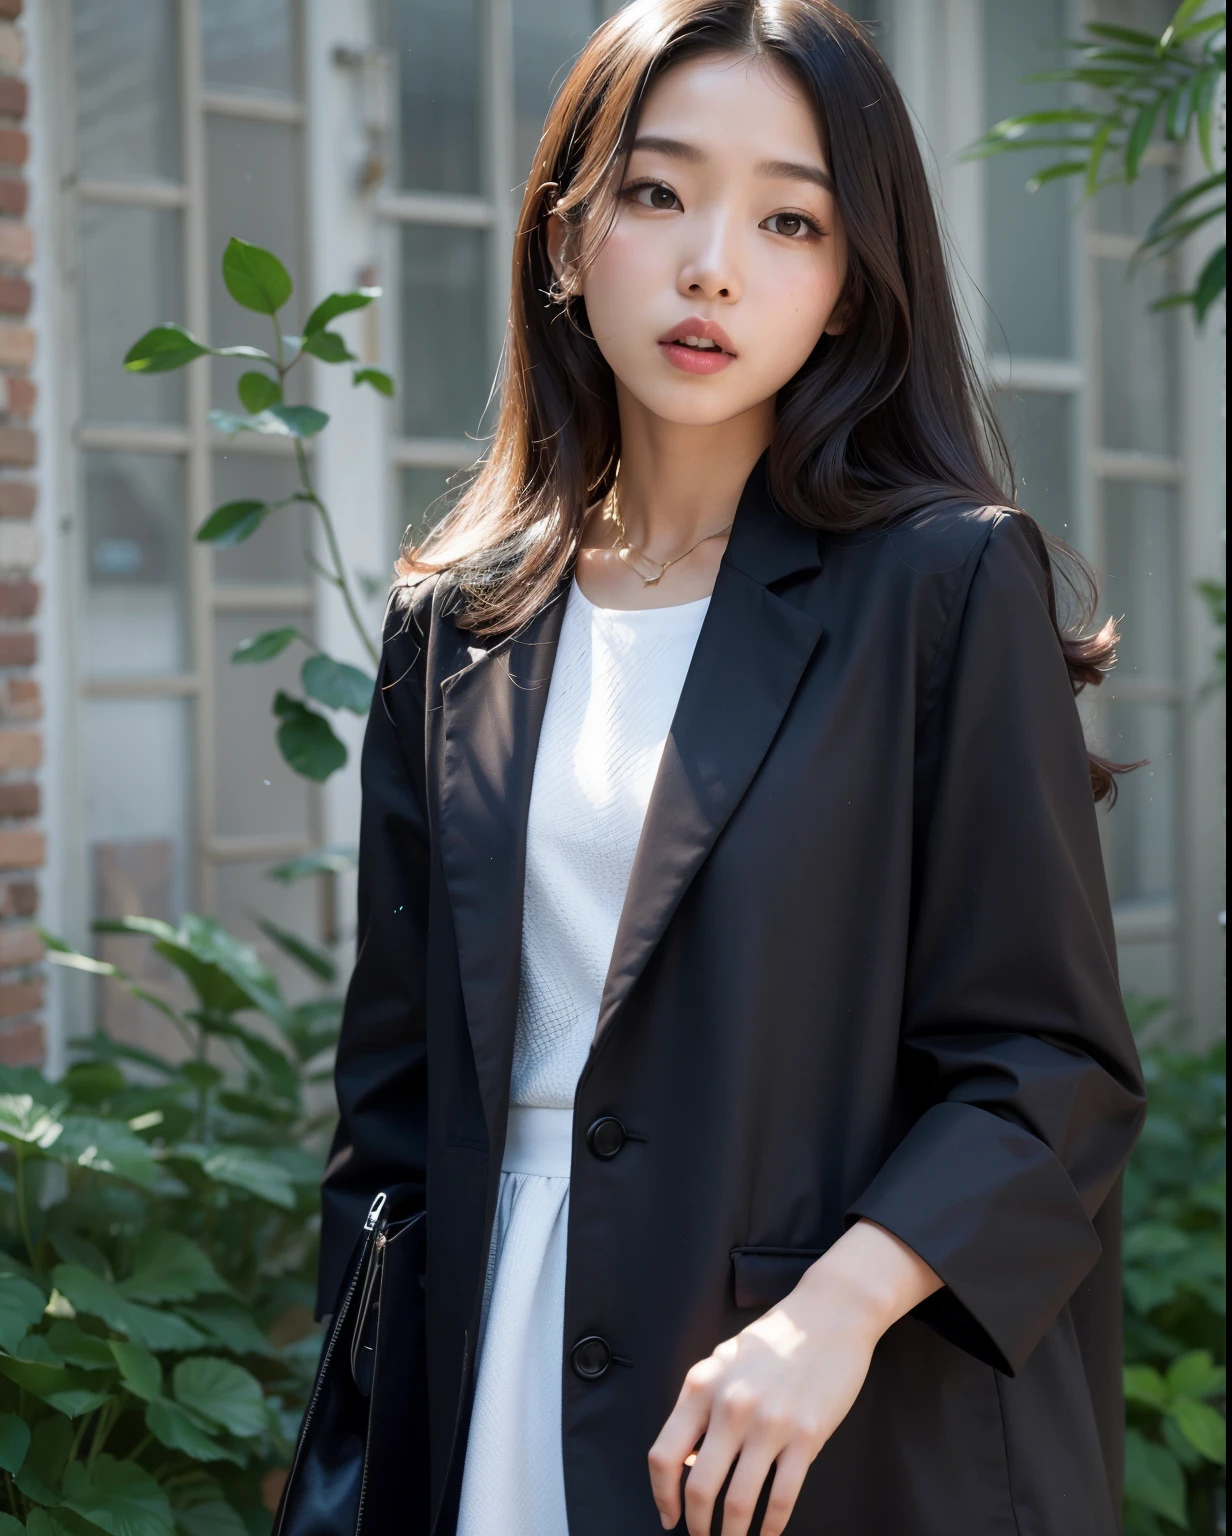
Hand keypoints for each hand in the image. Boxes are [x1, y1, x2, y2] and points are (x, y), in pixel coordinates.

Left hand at [647, 1220, 940, 1535]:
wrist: (829, 1314)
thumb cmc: (775, 1339)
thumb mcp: (724, 1361)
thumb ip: (702, 1405)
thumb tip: (690, 1460)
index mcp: (702, 1385)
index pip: (664, 1454)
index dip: (661, 1495)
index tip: (668, 1516)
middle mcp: (730, 1406)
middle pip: (699, 1488)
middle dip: (697, 1526)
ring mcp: (769, 1423)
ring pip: (738, 1502)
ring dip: (731, 1535)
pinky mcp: (806, 1436)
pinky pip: (781, 1498)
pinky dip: (771, 1527)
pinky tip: (767, 1535)